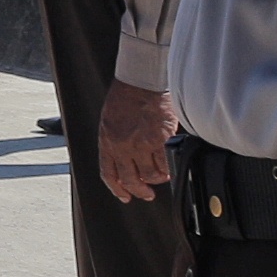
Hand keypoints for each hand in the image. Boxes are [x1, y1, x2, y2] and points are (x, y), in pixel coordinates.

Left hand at [98, 79, 174, 201]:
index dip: (117, 189)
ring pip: (150, 175)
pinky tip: (169, 168)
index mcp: (107, 141)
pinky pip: (165, 164)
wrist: (140, 81)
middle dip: (139, 190)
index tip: (124, 195)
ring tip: (161, 176)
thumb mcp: (109, 121)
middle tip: (147, 194)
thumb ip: (114, 141)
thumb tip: (123, 157)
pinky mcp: (160, 140)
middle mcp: (122, 147)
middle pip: (130, 180)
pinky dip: (168, 169)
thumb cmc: (125, 95)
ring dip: (156, 179)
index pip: (108, 173)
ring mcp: (141, 145)